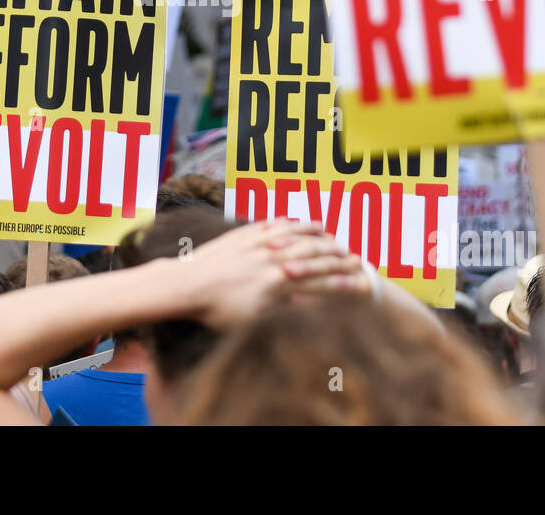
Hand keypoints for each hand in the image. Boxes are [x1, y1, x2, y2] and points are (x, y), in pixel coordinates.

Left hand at [176, 218, 368, 329]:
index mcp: (278, 283)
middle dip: (337, 255)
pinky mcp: (244, 233)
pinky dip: (291, 223)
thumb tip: (303, 307)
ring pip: (296, 234)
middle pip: (313, 253)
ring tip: (333, 235)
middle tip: (354, 256)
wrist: (184, 284)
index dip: (342, 280)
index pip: (319, 279)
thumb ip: (281, 311)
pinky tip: (299, 222)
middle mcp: (271, 259)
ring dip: (318, 235)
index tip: (361, 281)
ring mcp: (258, 242)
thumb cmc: (216, 311)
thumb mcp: (254, 321)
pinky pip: (274, 224)